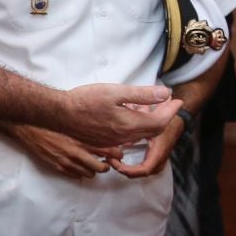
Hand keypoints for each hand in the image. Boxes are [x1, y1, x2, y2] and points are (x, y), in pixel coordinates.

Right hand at [4, 122, 119, 178]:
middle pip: (101, 167)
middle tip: (106, 162)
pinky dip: (79, 173)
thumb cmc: (52, 119)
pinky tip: (78, 166)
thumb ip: (89, 127)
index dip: (116, 154)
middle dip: (106, 166)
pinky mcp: (58, 166)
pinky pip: (75, 176)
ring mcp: (67, 161)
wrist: (29, 125)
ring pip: (89, 174)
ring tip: (91, 164)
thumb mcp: (74, 120)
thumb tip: (103, 131)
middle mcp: (77, 152)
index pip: (109, 151)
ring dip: (92, 170)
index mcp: (83, 138)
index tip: (117, 153)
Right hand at [60, 83, 181, 147]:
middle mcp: (124, 137)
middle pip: (152, 130)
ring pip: (140, 135)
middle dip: (164, 116)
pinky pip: (128, 138)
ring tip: (149, 107)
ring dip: (149, 122)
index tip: (177, 100)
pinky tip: (129, 116)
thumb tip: (164, 93)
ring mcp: (114, 142)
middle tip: (168, 103)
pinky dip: (136, 127)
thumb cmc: (84, 100)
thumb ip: (141, 94)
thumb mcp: (115, 92)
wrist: (59, 115)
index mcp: (129, 124)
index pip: (160, 122)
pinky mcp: (104, 143)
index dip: (171, 111)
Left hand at [108, 113, 184, 178]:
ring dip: (125, 169)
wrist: (174, 125)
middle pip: (139, 174)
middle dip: (123, 170)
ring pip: (139, 173)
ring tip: (112, 160)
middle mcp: (159, 162)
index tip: (114, 163)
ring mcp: (157, 164)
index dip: (128, 170)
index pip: (143, 170)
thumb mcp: (150, 127)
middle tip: (109, 160)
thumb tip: (125, 144)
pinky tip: (119, 162)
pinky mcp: (154, 163)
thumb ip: (138, 134)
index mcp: (158, 154)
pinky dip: (129, 168)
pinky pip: (140, 170)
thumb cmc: (163, 125)